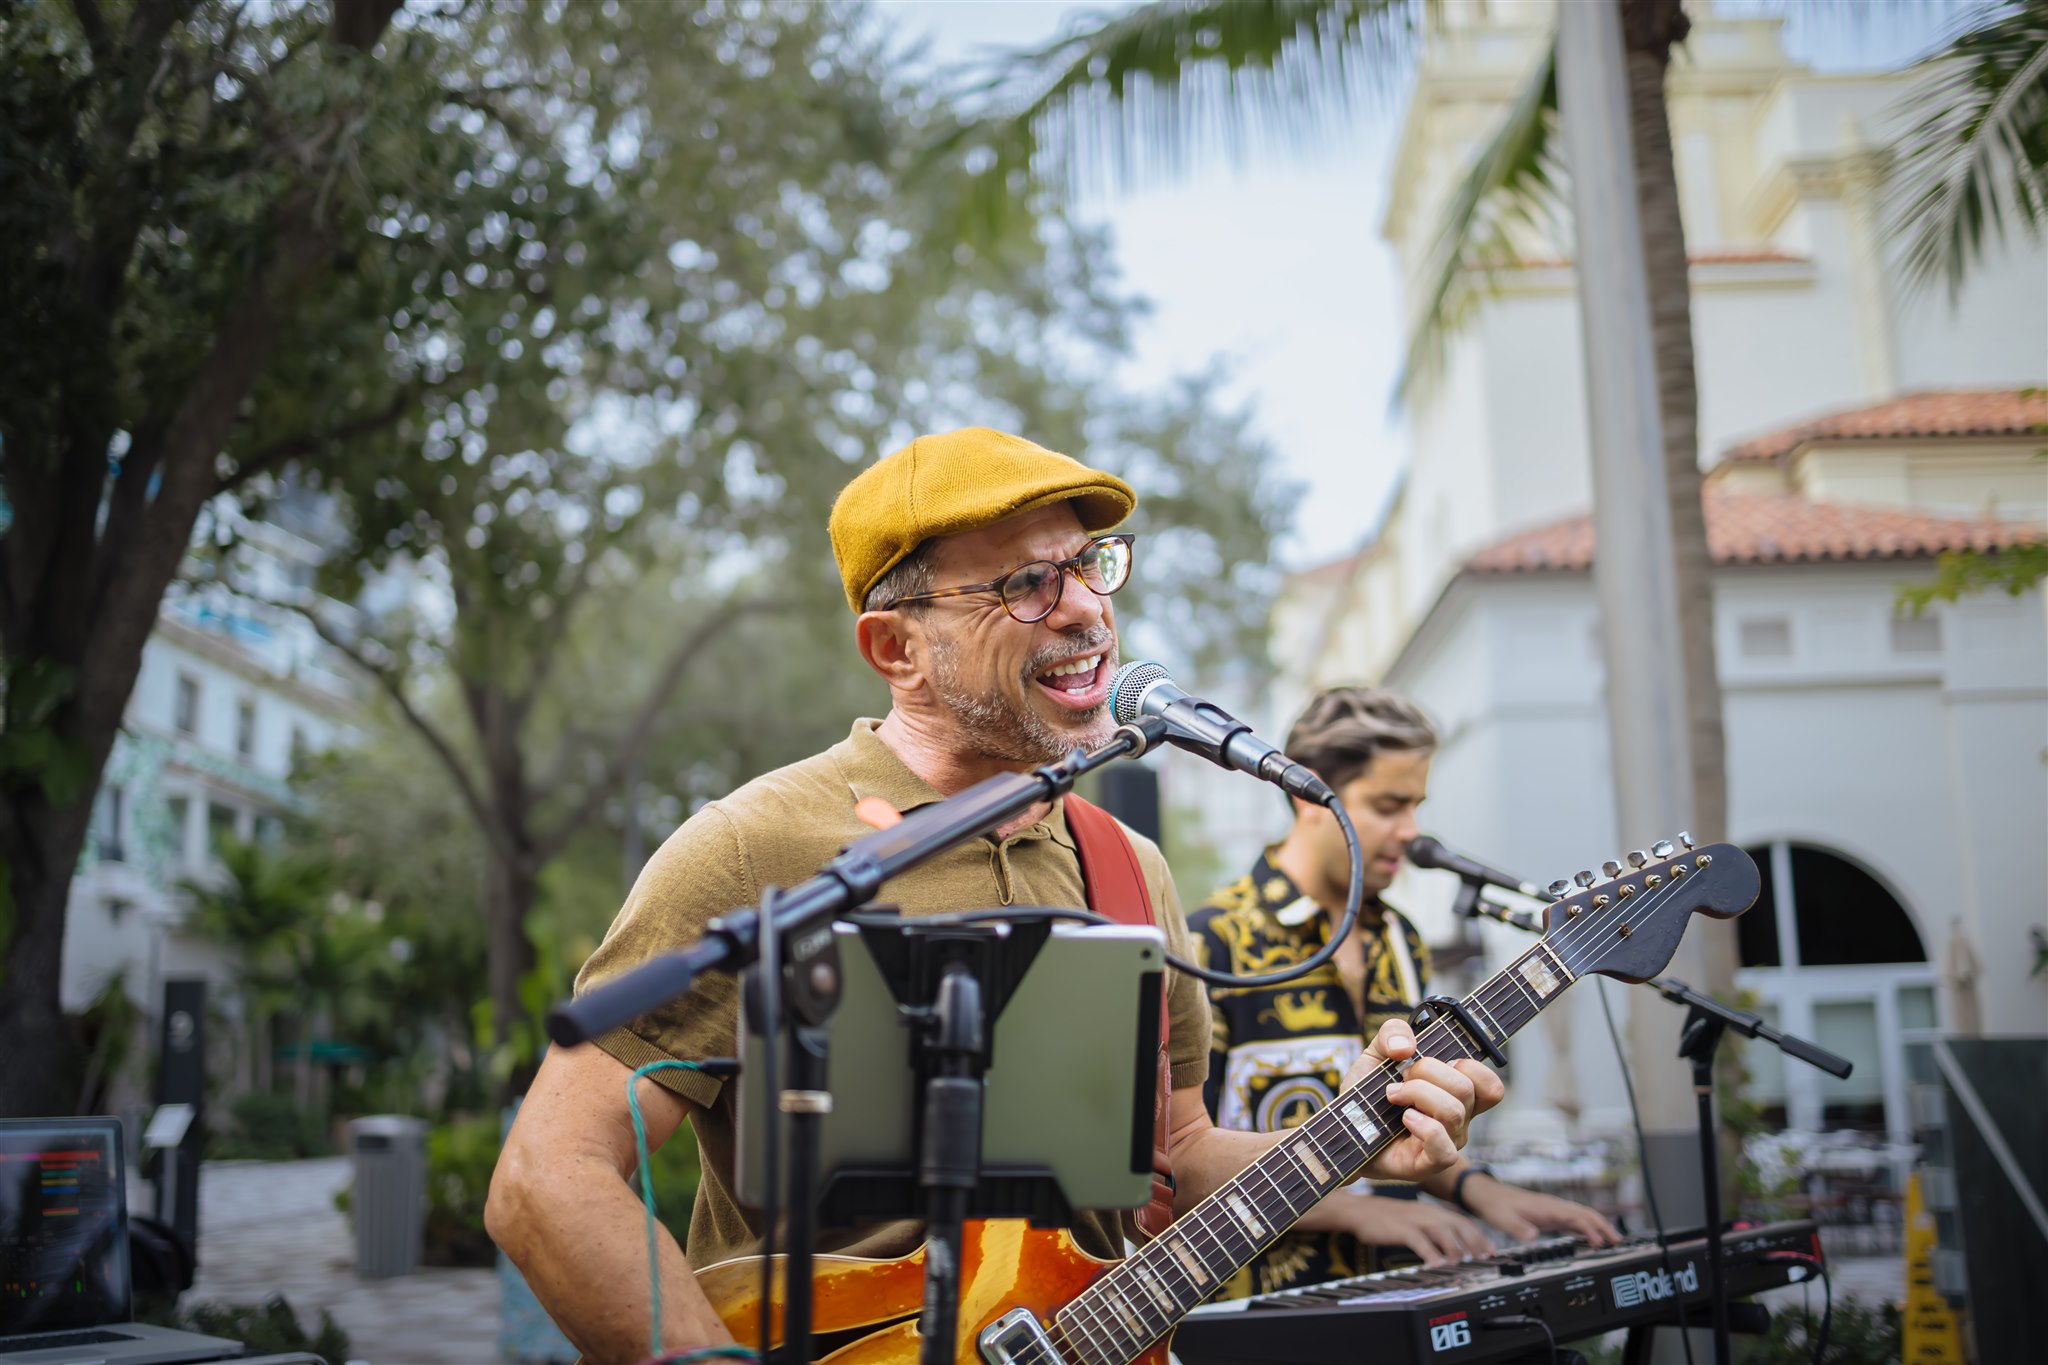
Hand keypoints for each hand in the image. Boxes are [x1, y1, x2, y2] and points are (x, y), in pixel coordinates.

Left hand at [1342, 1019, 1503, 1184]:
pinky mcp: (1429, 1163)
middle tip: (1400, 1079)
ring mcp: (1446, 1142)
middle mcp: (1458, 1120)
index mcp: (1456, 1095)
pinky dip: (1423, 1126)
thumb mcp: (1377, 1053)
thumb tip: (1406, 1047)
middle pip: (1466, 1088)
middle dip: (1427, 1071)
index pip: (1491, 1085)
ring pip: (1453, 1111)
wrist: (1345, 1130)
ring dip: (1417, 1094)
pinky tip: (1404, 1118)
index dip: (1469, 1066)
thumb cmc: (1368, 1095)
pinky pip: (1443, 1147)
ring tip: (1392, 1096)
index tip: (1431, 1063)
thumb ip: (1393, 1032)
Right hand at [1344, 1193, 1493, 1265]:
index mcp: (1432, 1211)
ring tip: (1462, 1263)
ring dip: (1454, 1247)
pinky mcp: (1400, 1228)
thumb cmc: (1389, 1220)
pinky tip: (1437, 1263)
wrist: (1360, 1211)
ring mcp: (1414, 1219)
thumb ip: (1434, 1233)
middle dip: (1473, 1241)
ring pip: (1441, 1230)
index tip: (1491, 1251)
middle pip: (1457, 1224)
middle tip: (1484, 1258)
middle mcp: (1427, 1212)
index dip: (1479, 1236)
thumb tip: (1453, 1250)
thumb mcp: (1415, 1222)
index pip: (1462, 1221)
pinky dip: (1429, 1252)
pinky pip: (1418, 1240)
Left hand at [1459, 1178, 1620, 1246]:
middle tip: (1618, 1241)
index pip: (1575, 1217)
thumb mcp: (1503, 1219)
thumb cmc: (1495, 1205)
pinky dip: (1586, 1227)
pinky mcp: (1549, 1214)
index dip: (1590, 1229)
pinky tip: (1591, 1237)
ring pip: (1581, 1215)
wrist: (1486, 1194)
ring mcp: (1552, 1209)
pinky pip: (1573, 1220)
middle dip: (1603, 1226)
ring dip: (1598, 1226)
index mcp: (1546, 1207)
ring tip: (1612, 1240)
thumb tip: (1534, 1237)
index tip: (1600, 1242)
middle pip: (1585, 1213)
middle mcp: (1553, 1206)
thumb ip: (1518, 1228)